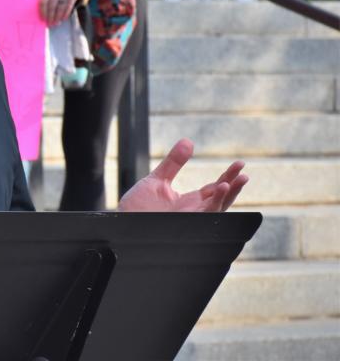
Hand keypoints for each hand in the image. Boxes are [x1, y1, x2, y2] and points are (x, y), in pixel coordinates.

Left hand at [39, 0, 82, 26]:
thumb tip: (43, 13)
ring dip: (58, 17)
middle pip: (52, 6)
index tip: (43, 19)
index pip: (43, 2)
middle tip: (50, 24)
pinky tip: (63, 18)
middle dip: (50, 17)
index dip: (43, 12)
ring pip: (60, 7)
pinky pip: (69, 6)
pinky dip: (66, 14)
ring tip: (56, 23)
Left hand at [118, 139, 247, 211]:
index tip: (240, 164)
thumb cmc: (138, 206)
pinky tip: (219, 191)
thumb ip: (173, 162)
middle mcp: (194, 212)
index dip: (228, 177)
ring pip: (216, 210)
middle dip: (234, 187)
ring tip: (235, 181)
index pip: (215, 189)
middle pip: (221, 200)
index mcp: (190, 202)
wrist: (122, 222)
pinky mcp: (184, 226)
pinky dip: (214, 205)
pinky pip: (205, 217)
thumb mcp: (157, 179)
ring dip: (227, 197)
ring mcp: (190, 220)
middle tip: (244, 172)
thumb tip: (188, 141)